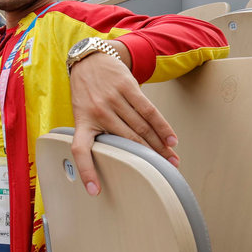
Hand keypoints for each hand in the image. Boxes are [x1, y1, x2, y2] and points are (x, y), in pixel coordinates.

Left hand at [68, 46, 177, 196]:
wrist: (91, 59)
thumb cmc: (87, 92)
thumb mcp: (82, 112)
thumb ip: (94, 131)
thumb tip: (112, 156)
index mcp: (82, 121)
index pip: (80, 150)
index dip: (87, 171)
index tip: (95, 191)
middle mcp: (98, 111)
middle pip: (126, 141)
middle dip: (146, 160)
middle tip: (162, 174)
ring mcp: (113, 99)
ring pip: (140, 128)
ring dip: (158, 146)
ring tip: (171, 160)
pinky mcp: (127, 88)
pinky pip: (148, 111)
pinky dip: (161, 126)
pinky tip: (171, 139)